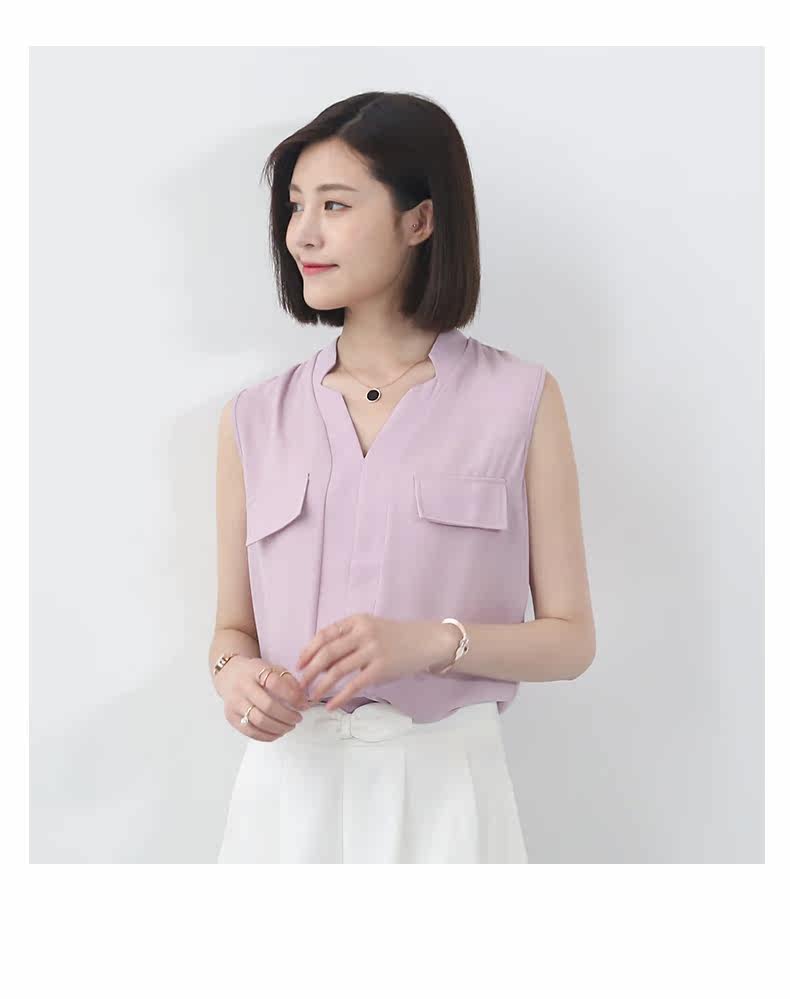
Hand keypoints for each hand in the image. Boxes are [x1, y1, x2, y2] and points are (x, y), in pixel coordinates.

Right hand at [215, 656, 310, 741]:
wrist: (229, 675)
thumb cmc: (255, 673)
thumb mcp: (273, 668)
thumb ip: (289, 681)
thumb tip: (303, 700)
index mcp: (255, 670)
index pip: (275, 683)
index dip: (293, 696)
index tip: (304, 705)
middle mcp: (243, 686)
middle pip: (267, 706)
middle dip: (287, 716)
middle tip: (298, 719)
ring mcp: (235, 702)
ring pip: (259, 721)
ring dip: (279, 728)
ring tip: (289, 726)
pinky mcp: (231, 717)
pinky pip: (250, 731)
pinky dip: (267, 736)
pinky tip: (277, 733)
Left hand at [295, 614, 457, 710]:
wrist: (426, 642)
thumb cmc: (396, 638)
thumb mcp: (371, 628)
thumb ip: (349, 640)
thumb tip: (320, 662)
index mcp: (357, 621)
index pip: (325, 634)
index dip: (308, 650)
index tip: (299, 664)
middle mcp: (363, 633)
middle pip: (327, 652)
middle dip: (309, 670)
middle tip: (300, 684)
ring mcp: (372, 650)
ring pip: (337, 670)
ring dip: (321, 685)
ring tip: (312, 696)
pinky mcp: (381, 668)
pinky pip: (354, 685)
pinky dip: (339, 697)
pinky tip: (331, 705)